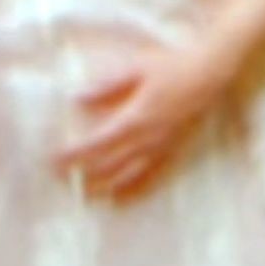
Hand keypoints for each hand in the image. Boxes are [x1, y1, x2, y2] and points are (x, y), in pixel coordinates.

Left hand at [54, 42, 235, 201]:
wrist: (210, 75)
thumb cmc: (172, 67)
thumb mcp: (136, 69)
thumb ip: (107, 86)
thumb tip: (78, 98)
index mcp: (134, 118)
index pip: (96, 144)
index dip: (74, 155)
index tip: (54, 162)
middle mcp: (146, 139)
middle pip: (108, 164)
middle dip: (84, 174)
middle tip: (62, 181)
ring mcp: (160, 148)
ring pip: (127, 175)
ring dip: (104, 187)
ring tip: (86, 196)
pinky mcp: (173, 150)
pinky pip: (151, 176)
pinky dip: (134, 190)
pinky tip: (121, 198)